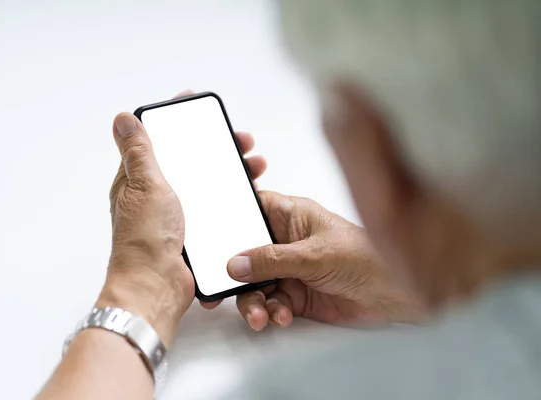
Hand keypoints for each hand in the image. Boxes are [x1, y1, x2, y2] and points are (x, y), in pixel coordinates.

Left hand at [96, 90, 266, 345]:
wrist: (156, 288)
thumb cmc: (144, 240)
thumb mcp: (144, 186)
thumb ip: (139, 152)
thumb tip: (123, 119)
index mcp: (139, 180)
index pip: (158, 139)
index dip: (177, 119)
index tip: (195, 102)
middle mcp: (156, 195)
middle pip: (190, 160)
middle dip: (216, 146)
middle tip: (241, 140)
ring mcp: (175, 214)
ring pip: (207, 183)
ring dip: (231, 171)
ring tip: (255, 165)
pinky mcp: (193, 232)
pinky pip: (215, 207)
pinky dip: (232, 197)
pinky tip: (249, 194)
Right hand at [203, 191, 425, 329]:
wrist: (397, 295)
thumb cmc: (368, 257)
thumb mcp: (315, 255)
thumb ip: (272, 260)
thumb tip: (235, 263)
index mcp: (292, 215)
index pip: (250, 212)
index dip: (229, 222)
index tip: (209, 241)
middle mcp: (287, 241)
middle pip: (245, 254)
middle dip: (235, 275)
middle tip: (222, 292)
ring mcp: (290, 269)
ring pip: (255, 284)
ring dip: (253, 301)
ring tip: (260, 314)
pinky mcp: (296, 295)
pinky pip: (270, 303)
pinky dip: (271, 313)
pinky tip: (280, 317)